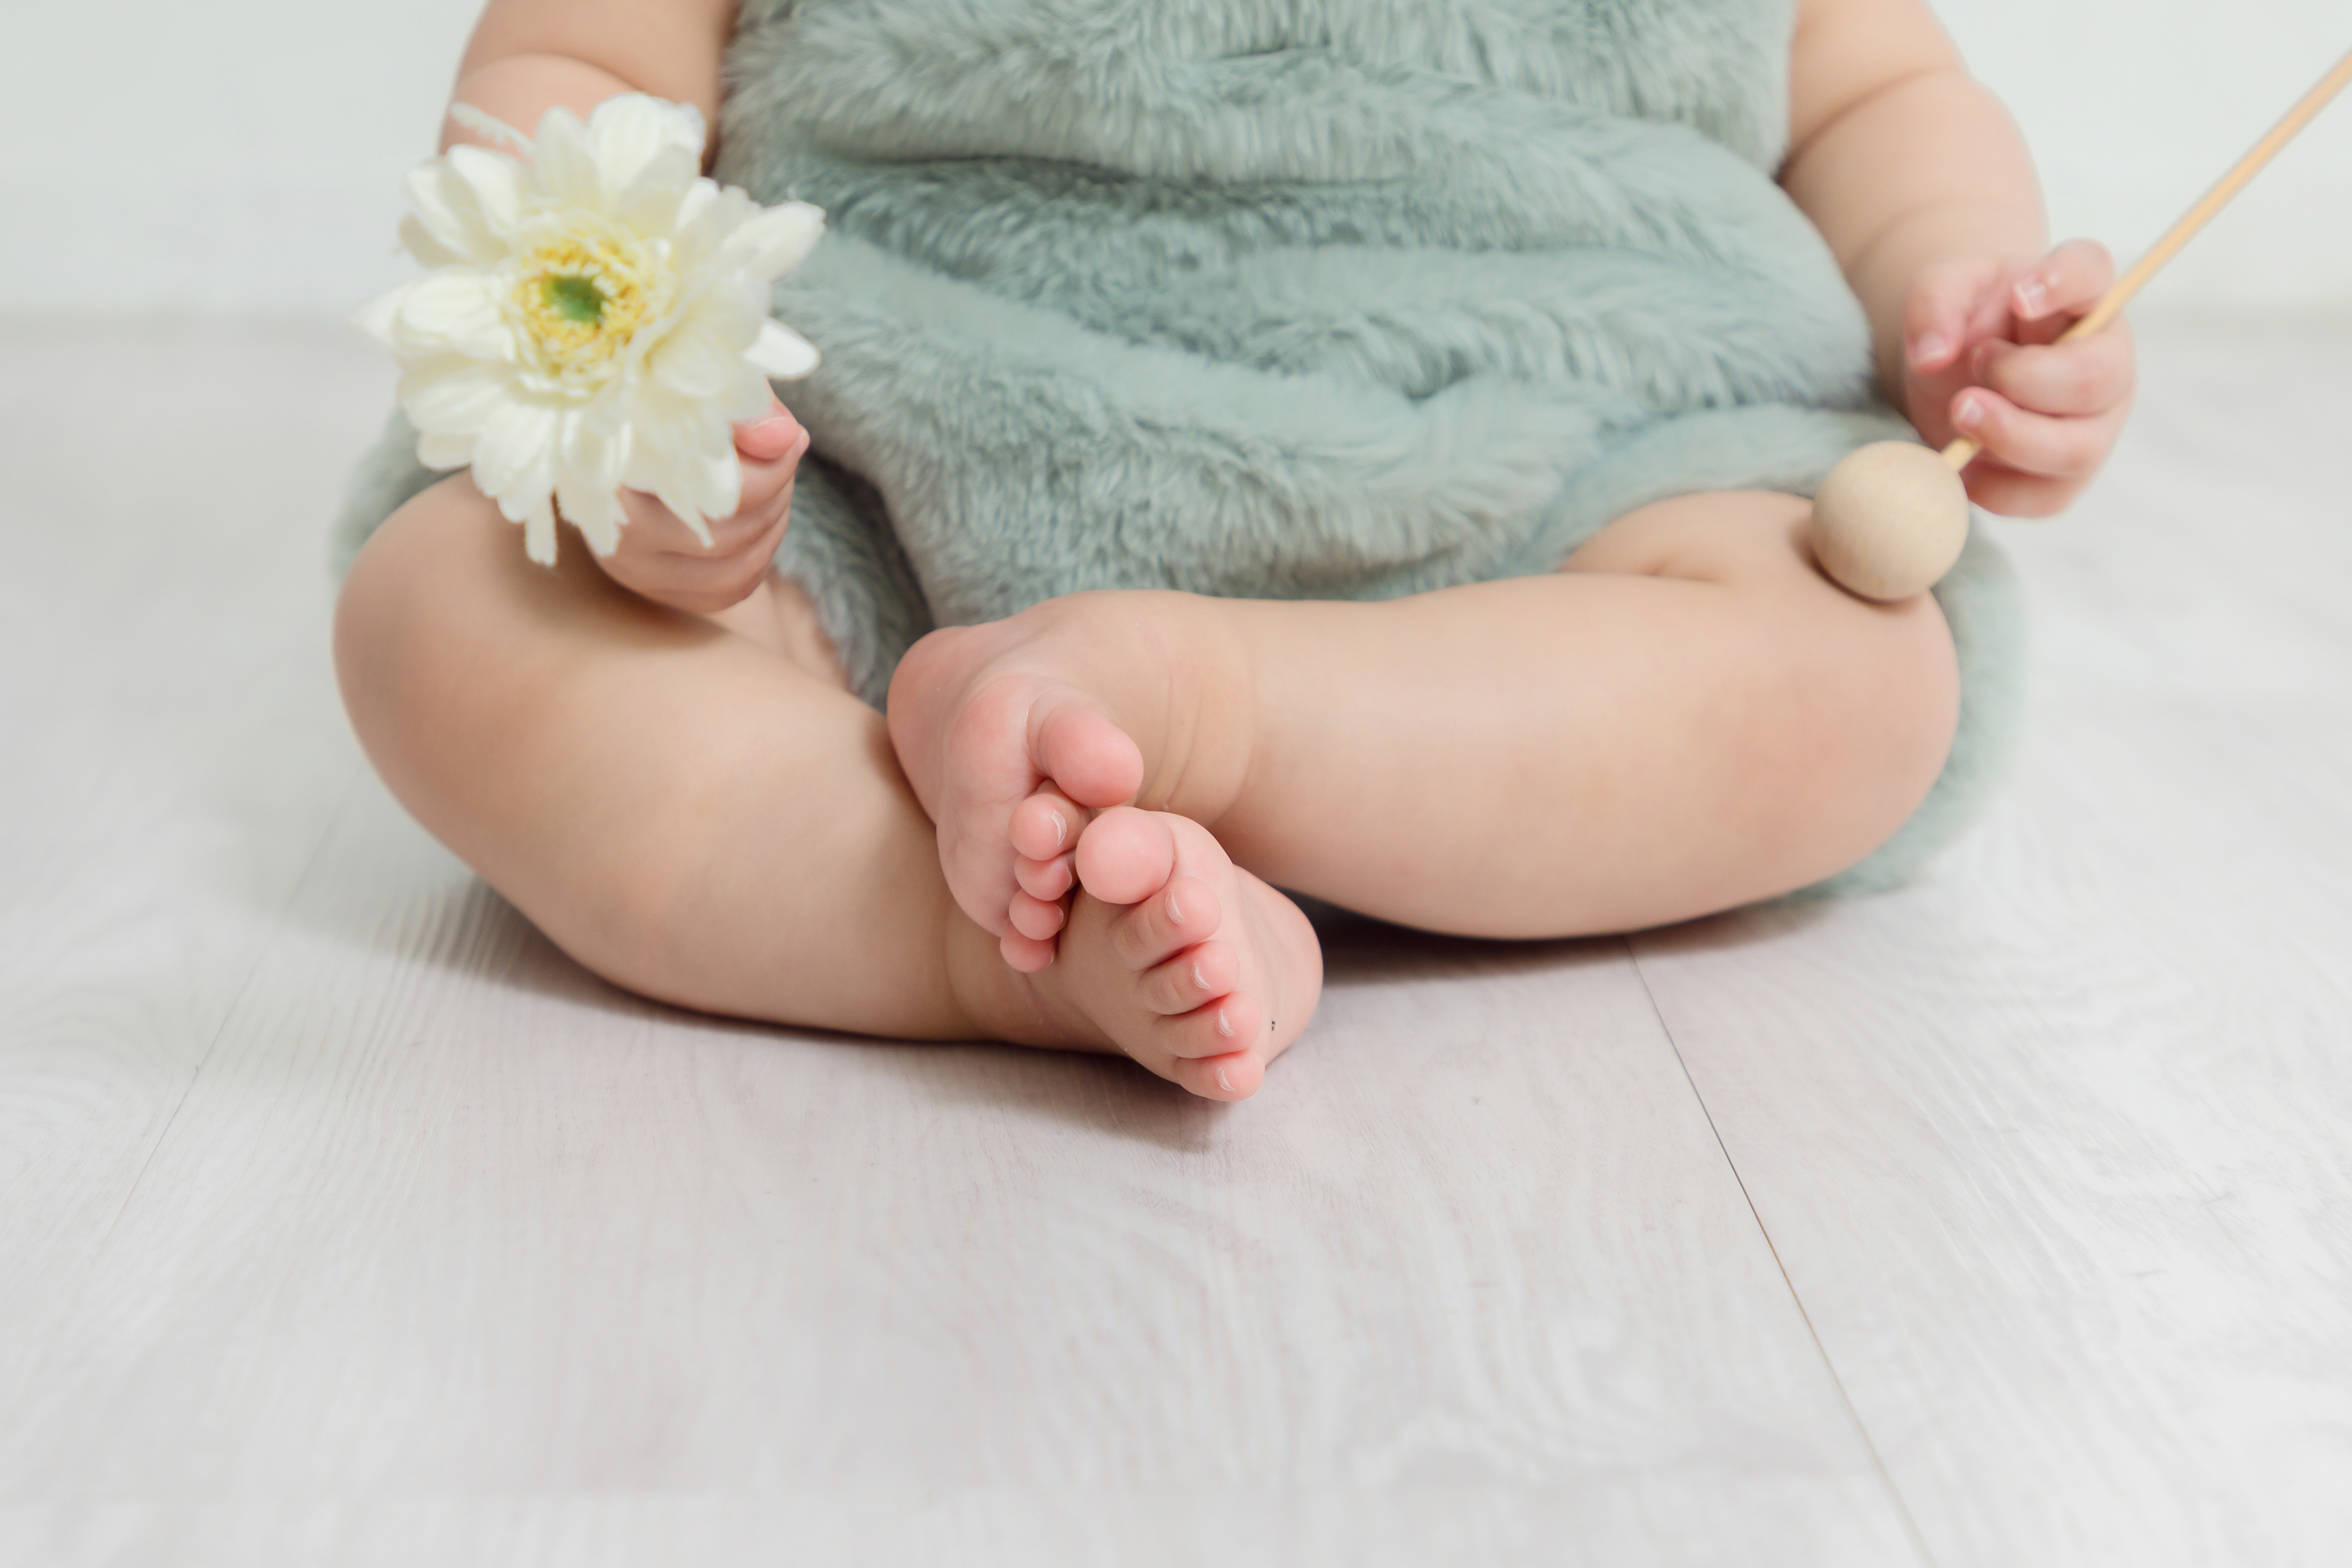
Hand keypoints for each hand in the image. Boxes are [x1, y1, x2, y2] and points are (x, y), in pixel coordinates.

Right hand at [588, 390, 808, 613]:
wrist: (622, 435)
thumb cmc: (666, 401)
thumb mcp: (704, 390)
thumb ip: (745, 407)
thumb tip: (786, 437)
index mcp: (613, 466)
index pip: (710, 485)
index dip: (768, 464)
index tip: (788, 436)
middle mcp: (612, 529)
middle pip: (727, 529)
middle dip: (777, 489)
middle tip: (786, 452)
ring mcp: (631, 568)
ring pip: (735, 566)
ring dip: (774, 523)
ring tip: (777, 480)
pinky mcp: (654, 590)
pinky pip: (729, 589)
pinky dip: (760, 555)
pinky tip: (761, 518)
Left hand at [1900, 239, 2135, 516]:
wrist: (1955, 371)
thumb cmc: (1965, 324)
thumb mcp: (1941, 294)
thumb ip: (1933, 305)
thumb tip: (1932, 355)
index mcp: (2080, 298)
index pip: (2092, 271)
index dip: (2063, 282)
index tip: (2019, 296)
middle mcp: (2105, 360)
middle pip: (2095, 379)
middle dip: (2024, 382)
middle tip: (1972, 370)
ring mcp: (2095, 423)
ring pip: (2078, 449)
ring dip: (2011, 438)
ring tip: (1959, 414)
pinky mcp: (2066, 477)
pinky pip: (2045, 498)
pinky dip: (1995, 489)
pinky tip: (1963, 465)